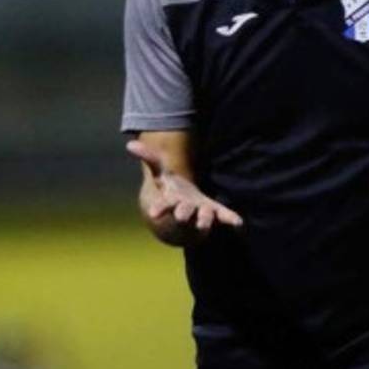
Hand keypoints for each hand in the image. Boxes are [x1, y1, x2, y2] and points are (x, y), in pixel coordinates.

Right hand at [126, 140, 242, 242]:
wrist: (184, 218)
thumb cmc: (172, 192)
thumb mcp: (161, 174)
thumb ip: (149, 158)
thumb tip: (130, 144)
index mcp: (171, 202)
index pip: (163, 205)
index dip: (159, 209)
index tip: (154, 214)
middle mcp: (185, 211)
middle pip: (183, 213)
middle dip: (183, 214)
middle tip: (181, 216)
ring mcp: (200, 214)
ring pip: (203, 218)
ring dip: (204, 220)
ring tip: (204, 224)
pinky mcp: (215, 213)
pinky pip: (224, 216)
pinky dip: (231, 220)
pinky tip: (239, 224)